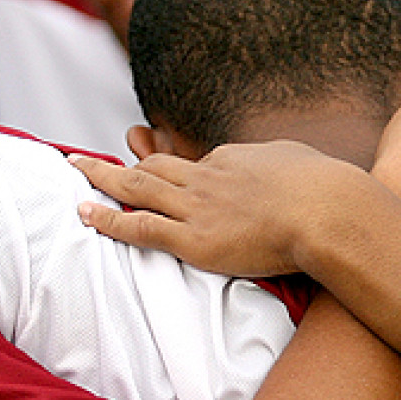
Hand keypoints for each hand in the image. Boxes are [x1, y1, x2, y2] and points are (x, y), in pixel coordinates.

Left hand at [69, 141, 362, 276]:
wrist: (328, 211)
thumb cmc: (326, 190)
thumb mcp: (297, 162)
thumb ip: (278, 164)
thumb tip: (277, 168)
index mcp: (232, 160)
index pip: (195, 167)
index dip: (176, 176)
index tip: (163, 182)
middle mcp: (207, 177)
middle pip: (153, 167)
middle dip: (118, 164)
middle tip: (83, 161)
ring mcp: (197, 207)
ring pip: (136, 187)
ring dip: (99, 178)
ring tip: (72, 170)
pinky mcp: (195, 239)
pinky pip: (140, 227)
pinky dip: (108, 220)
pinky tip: (83, 213)